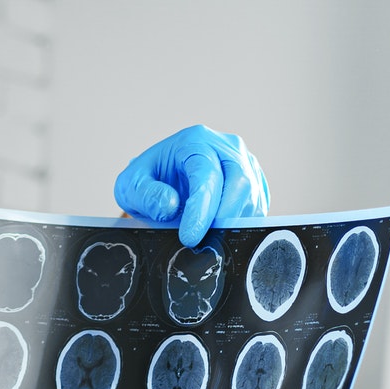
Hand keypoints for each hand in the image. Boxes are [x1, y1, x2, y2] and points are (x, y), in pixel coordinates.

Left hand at [114, 124, 269, 246]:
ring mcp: (246, 164)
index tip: (189, 238)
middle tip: (205, 246)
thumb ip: (146, 195)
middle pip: (240, 183)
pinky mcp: (256, 183)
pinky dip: (242, 226)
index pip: (206, 174)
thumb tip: (170, 206)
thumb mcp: (131, 186)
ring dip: (233, 226)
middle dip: (224, 219)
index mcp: (195, 142)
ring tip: (208, 243)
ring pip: (252, 198)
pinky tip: (220, 236)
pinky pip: (258, 208)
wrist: (162, 180)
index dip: (201, 210)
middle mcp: (226, 148)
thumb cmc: (147, 181)